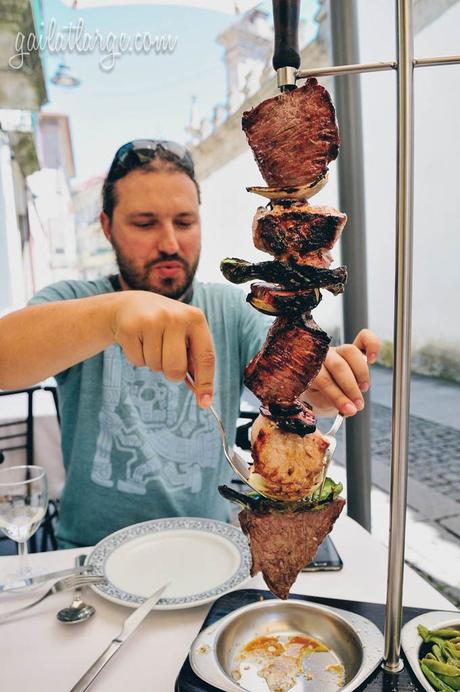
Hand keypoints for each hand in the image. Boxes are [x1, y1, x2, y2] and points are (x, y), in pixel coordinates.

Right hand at [110, 291, 214, 407]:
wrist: (131, 306)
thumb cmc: (165, 327)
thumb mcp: (184, 335)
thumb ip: (195, 361)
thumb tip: (203, 396)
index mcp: (195, 318)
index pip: (206, 357)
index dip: (206, 382)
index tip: (204, 403)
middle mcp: (175, 317)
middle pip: (176, 369)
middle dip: (171, 373)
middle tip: (166, 358)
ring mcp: (152, 320)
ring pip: (155, 367)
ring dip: (153, 362)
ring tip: (151, 343)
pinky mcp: (130, 327)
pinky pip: (138, 362)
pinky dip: (138, 358)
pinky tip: (138, 341)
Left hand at [303, 329, 380, 416]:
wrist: (318, 387)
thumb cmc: (318, 394)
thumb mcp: (320, 401)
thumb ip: (333, 403)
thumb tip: (350, 408)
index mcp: (310, 368)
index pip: (323, 379)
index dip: (338, 396)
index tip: (349, 410)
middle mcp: (323, 355)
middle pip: (338, 366)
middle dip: (351, 388)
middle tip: (358, 405)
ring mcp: (338, 349)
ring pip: (351, 352)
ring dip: (361, 373)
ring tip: (363, 389)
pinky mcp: (353, 346)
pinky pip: (364, 338)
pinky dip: (372, 345)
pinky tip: (372, 360)